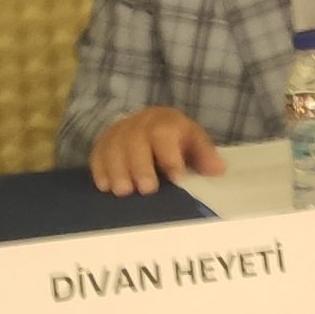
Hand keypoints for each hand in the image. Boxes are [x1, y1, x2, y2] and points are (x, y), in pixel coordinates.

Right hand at [88, 107, 224, 196]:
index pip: (165, 133)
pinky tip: (105, 186)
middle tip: (147, 189)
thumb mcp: (194, 141)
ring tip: (124, 192)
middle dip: (140, 166)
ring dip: (117, 170)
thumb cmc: (176, 139)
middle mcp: (141, 123)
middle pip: (135, 141)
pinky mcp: (103, 141)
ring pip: (113, 147)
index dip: (170, 156)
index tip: (177, 177)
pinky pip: (97, 153)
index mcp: (166, 121)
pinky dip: (99, 169)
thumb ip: (205, 155)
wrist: (149, 122)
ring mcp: (119, 131)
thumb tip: (217, 170)